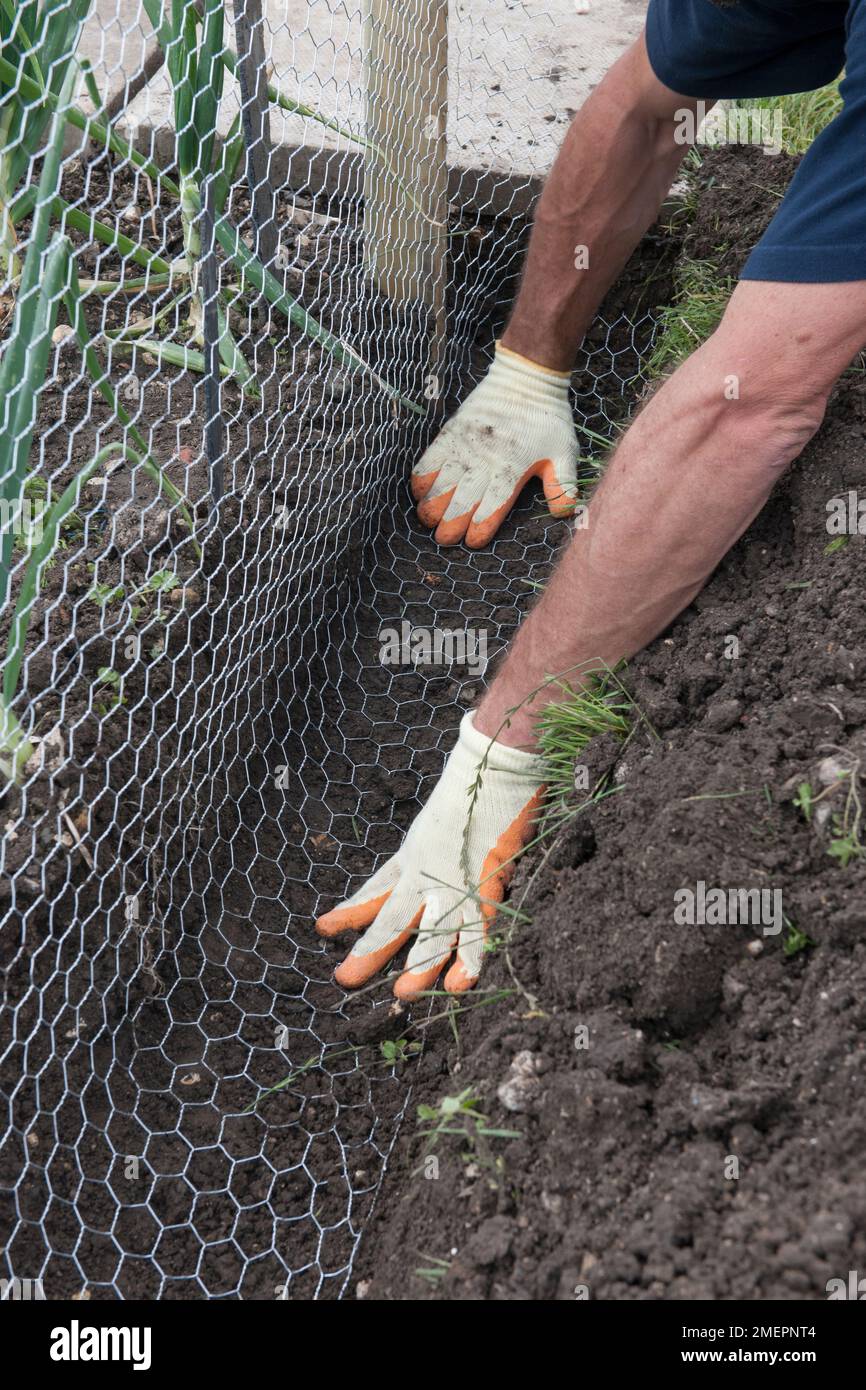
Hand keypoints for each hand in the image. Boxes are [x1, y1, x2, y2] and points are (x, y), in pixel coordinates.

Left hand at [316, 714, 546, 999]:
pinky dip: (469, 960)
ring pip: (433, 933)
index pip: (375, 890)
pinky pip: (477, 930)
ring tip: (402, 993)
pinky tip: (457, 986)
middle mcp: (427, 871)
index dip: (351, 911)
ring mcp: (455, 880)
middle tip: (344, 979)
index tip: (324, 927)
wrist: (495, 766)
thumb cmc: (471, 788)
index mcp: (414, 854)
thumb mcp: (434, 823)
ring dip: (419, 967)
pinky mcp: (486, 883)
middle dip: (370, 951)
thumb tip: (412, 870)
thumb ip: (424, 850)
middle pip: (393, 918)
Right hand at [411, 341, 579, 547]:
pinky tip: (418, 492)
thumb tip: (563, 513)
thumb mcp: (565, 451)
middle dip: (452, 522)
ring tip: (427, 520)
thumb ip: (563, 484)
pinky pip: (430, 458)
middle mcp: (486, 461)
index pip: (493, 506)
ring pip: (443, 482)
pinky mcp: (452, 432)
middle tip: (444, 539)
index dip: (481, 526)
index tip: (472, 542)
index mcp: (513, 469)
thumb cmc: (548, 419)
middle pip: (463, 499)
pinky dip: (422, 476)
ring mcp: (466, 446)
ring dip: (432, 504)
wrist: (526, 378)